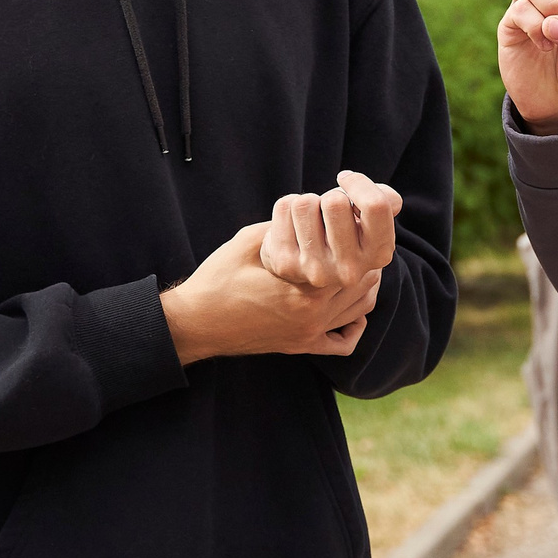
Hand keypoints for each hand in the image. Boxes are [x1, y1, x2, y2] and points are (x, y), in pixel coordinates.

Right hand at [162, 222, 380, 364]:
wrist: (194, 324)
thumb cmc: (218, 280)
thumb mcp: (249, 242)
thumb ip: (285, 227)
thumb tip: (313, 211)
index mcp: (304, 289)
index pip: (351, 258)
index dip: (352, 236)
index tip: (347, 221)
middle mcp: (313, 316)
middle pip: (363, 282)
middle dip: (360, 256)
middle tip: (353, 238)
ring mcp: (308, 335)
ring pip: (359, 309)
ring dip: (362, 285)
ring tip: (353, 262)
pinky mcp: (300, 347)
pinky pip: (342, 342)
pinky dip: (354, 325)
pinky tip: (351, 310)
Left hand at [261, 171, 402, 291]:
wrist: (306, 265)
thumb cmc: (343, 231)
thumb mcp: (370, 220)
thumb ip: (386, 202)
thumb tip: (389, 200)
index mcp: (379, 254)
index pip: (376, 205)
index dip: (358, 183)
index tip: (346, 180)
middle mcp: (351, 269)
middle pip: (335, 202)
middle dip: (330, 196)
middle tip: (328, 211)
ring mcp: (317, 270)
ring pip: (305, 203)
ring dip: (307, 202)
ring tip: (311, 221)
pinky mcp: (286, 265)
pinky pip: (284, 208)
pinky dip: (286, 209)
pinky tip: (294, 228)